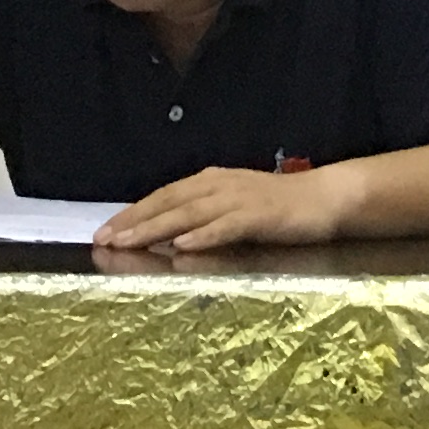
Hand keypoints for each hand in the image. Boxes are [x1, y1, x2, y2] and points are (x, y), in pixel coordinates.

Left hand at [95, 164, 346, 253]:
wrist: (325, 198)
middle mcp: (220, 185)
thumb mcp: (235, 208)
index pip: (163, 196)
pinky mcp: (258, 215)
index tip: (104, 232)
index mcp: (211, 181)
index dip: (133, 213)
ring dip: (156, 228)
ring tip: (129, 243)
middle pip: (169, 202)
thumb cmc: (278, 208)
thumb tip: (168, 239)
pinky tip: (182, 246)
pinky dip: (202, 235)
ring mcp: (239, 199)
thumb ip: (204, 218)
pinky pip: (225, 226)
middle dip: (134, 222)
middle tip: (104, 240)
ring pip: (189, 213)